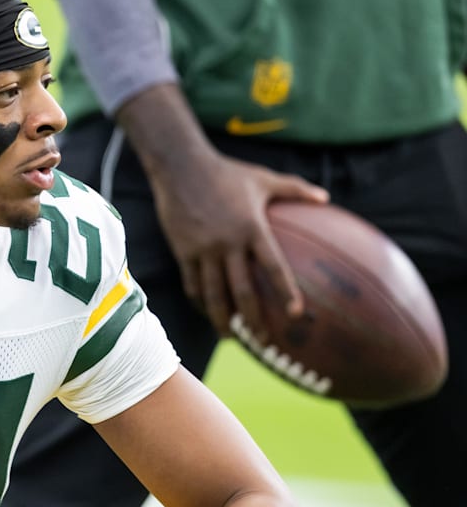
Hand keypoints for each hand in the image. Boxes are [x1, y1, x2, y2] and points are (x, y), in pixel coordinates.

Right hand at [148, 153, 327, 339]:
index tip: (297, 314)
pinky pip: (192, 284)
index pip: (273, 267)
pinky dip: (200, 302)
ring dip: (222, 319)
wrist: (180, 166)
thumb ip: (295, 189)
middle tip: (263, 339)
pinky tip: (208, 313)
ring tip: (230, 338)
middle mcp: (227, 243)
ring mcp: (202, 249)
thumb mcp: (263, 178)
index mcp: (252, 228)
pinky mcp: (182, 251)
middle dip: (253, 319)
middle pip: (242, 290)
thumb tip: (326, 198)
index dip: (286, 292)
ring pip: (213, 294)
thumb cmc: (226, 171)